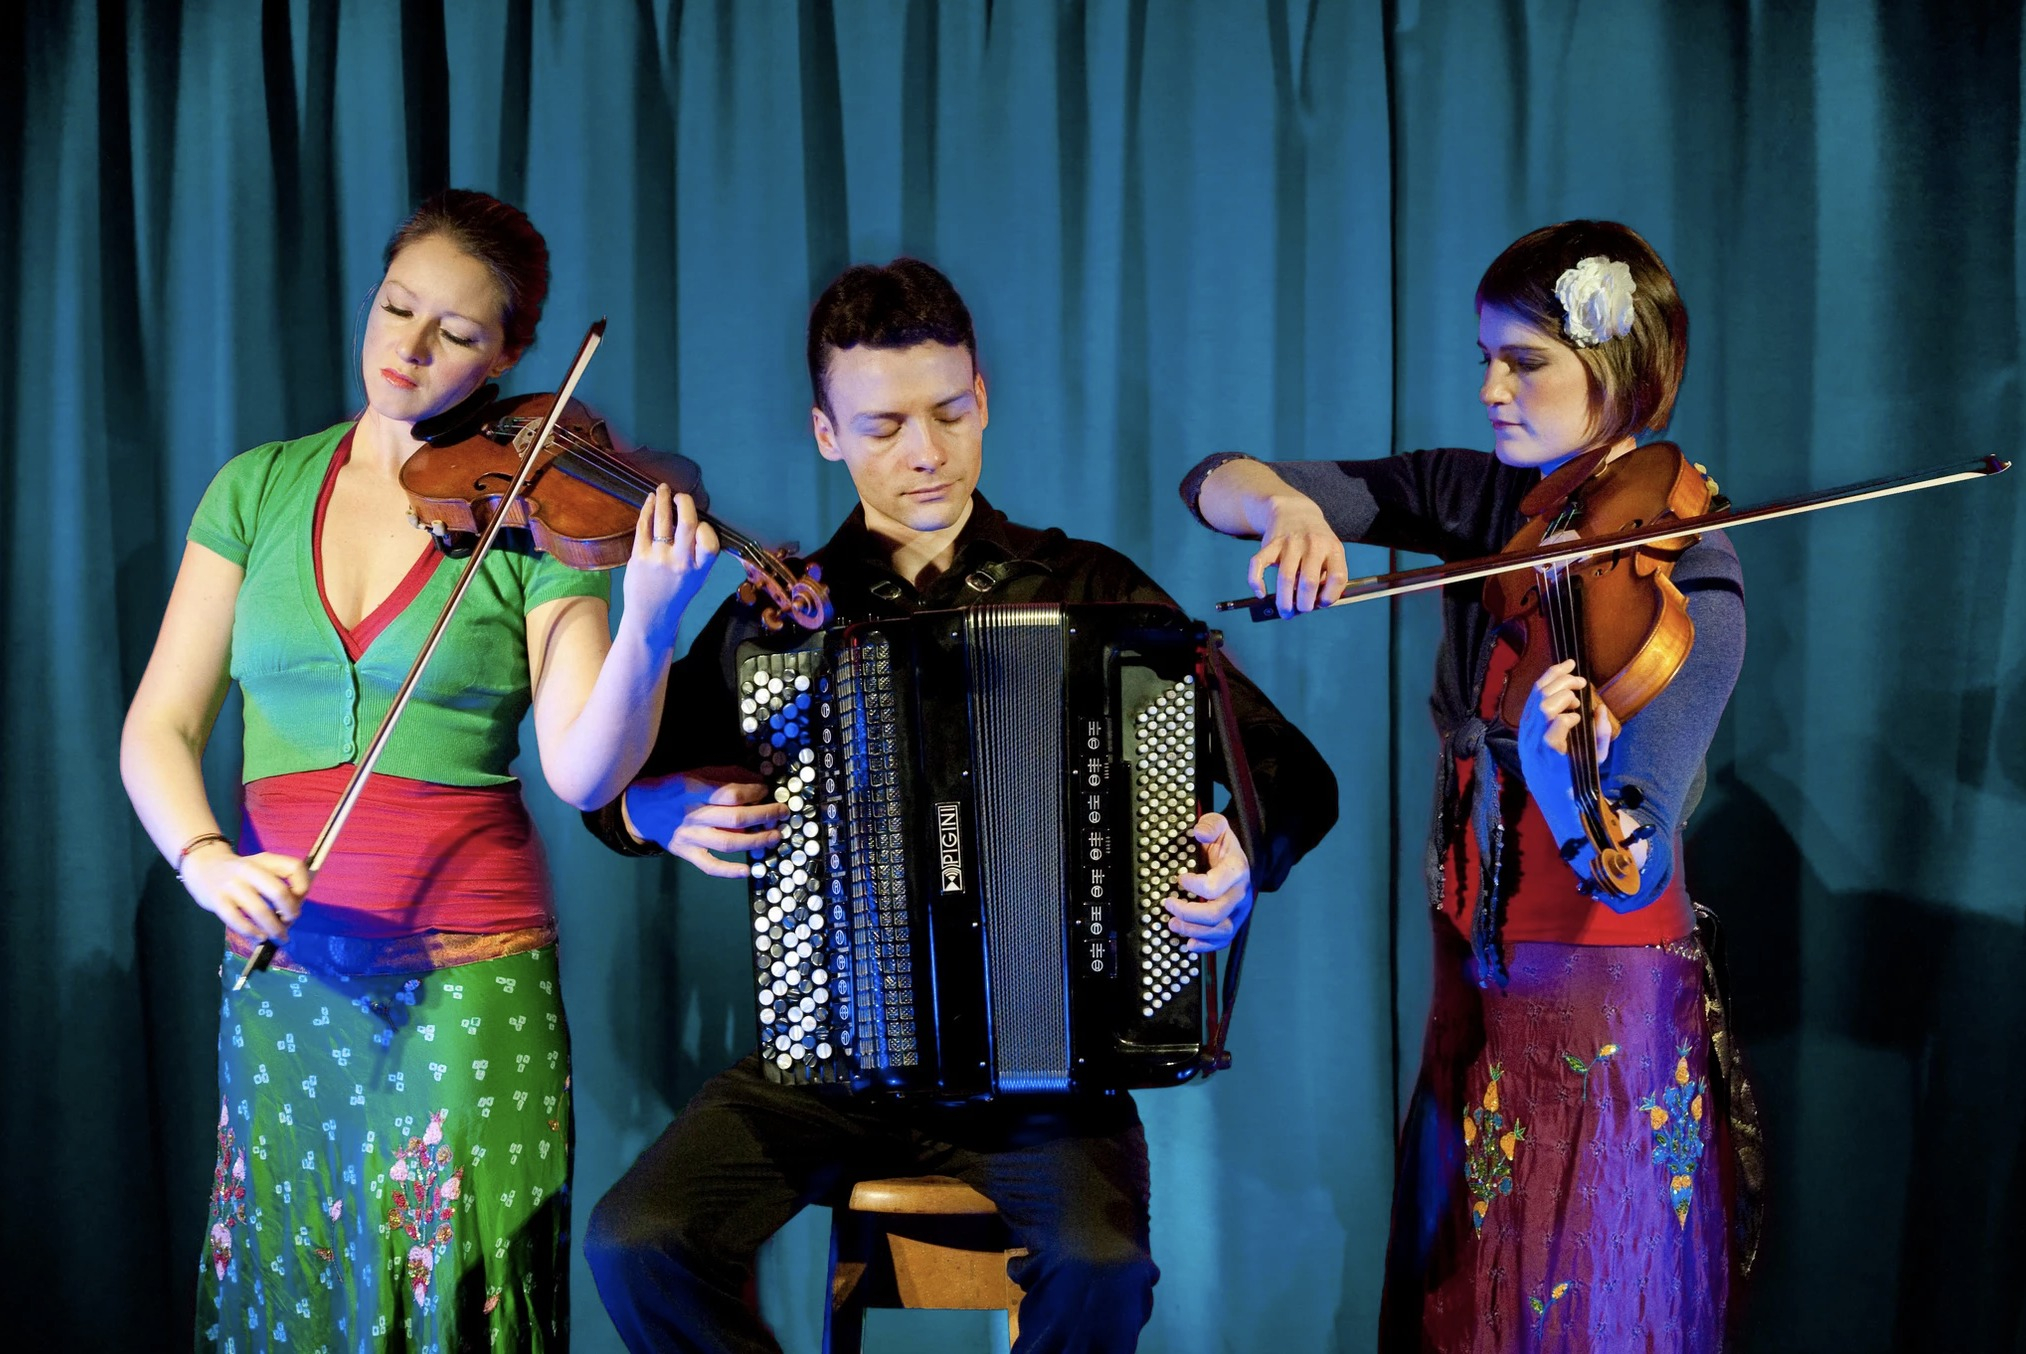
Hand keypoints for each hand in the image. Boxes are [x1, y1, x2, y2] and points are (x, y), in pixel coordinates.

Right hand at [179, 844, 308, 943]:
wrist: (203, 866)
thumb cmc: (240, 872)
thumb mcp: (261, 867)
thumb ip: (278, 882)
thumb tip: (295, 910)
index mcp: (266, 860)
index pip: (294, 868)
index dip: (303, 886)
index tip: (299, 900)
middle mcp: (249, 870)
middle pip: (279, 892)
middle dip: (290, 912)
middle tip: (291, 922)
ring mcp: (232, 885)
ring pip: (259, 911)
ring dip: (274, 928)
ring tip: (279, 937)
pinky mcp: (217, 901)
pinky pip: (237, 921)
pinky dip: (252, 932)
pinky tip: (259, 936)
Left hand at [622, 485, 719, 649]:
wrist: (651, 616)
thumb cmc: (675, 594)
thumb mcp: (697, 578)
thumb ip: (698, 553)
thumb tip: (691, 518)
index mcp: (699, 569)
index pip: (709, 540)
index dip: (705, 527)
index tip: (699, 523)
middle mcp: (680, 563)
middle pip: (687, 522)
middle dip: (684, 502)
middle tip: (680, 495)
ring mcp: (658, 558)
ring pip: (662, 519)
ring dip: (663, 499)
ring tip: (663, 489)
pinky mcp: (639, 556)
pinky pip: (644, 525)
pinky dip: (647, 509)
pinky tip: (650, 501)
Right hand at [624, 767, 785, 878]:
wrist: (640, 809)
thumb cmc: (674, 788)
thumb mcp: (695, 773)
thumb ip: (725, 775)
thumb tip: (757, 780)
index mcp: (694, 790)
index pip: (731, 794)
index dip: (754, 793)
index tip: (766, 791)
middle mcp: (693, 814)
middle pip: (735, 818)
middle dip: (765, 815)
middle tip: (783, 813)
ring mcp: (690, 836)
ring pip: (728, 842)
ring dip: (756, 841)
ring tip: (775, 837)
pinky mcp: (686, 853)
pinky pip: (710, 865)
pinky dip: (729, 871)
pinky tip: (749, 870)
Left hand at [1164, 812, 1252, 953]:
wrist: (1236, 857)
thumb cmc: (1223, 844)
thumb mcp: (1218, 825)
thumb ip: (1211, 825)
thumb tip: (1200, 832)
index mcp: (1237, 870)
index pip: (1214, 886)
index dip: (1193, 885)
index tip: (1179, 878)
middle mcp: (1240, 894)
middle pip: (1215, 913)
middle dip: (1187, 912)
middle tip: (1168, 904)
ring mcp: (1239, 911)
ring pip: (1220, 930)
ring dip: (1193, 931)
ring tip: (1173, 924)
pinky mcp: (1234, 921)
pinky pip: (1224, 940)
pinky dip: (1206, 945)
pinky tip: (1189, 944)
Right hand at [1246, 493, 1348, 616]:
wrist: (1294, 511)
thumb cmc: (1315, 541)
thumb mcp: (1330, 552)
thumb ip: (1327, 576)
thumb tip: (1313, 605)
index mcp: (1333, 549)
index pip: (1337, 577)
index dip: (1330, 596)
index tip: (1321, 603)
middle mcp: (1313, 544)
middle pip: (1308, 582)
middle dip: (1304, 604)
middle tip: (1300, 610)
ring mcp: (1290, 543)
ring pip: (1285, 578)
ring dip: (1284, 601)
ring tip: (1285, 612)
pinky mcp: (1270, 544)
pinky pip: (1258, 565)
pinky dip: (1256, 582)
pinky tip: (1261, 593)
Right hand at [1516, 658, 1617, 846]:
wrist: (1569, 808)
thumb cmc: (1575, 779)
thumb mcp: (1586, 752)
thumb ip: (1596, 731)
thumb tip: (1603, 710)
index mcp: (1532, 730)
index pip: (1535, 693)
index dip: (1552, 674)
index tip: (1570, 664)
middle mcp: (1529, 735)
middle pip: (1539, 694)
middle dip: (1562, 681)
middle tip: (1581, 682)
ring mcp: (1535, 745)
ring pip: (1544, 706)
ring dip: (1564, 697)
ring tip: (1578, 701)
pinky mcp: (1546, 755)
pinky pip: (1554, 727)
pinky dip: (1568, 718)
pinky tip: (1577, 720)